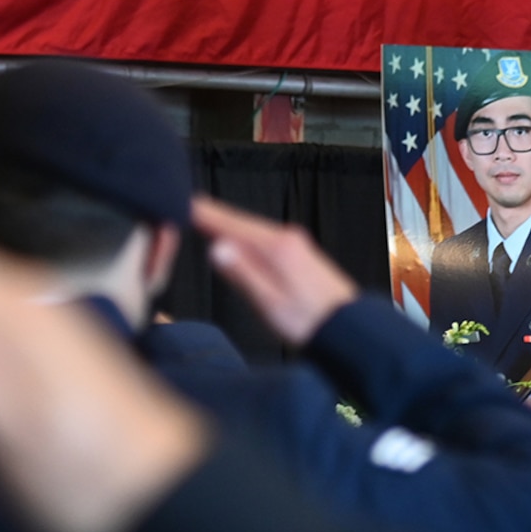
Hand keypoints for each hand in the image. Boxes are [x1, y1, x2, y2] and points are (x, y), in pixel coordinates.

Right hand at [192, 196, 359, 345]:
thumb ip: (243, 274)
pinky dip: (245, 236)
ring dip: (228, 226)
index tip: (180, 202)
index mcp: (277, 247)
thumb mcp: (270, 302)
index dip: (205, 214)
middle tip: (185, 208)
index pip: (231, 223)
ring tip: (203, 220)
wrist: (350, 329)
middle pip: (241, 222)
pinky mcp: (300, 253)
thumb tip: (216, 247)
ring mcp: (296, 244)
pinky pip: (265, 238)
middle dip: (213, 216)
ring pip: (253, 230)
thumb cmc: (309, 322)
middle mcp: (287, 237)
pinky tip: (236, 240)